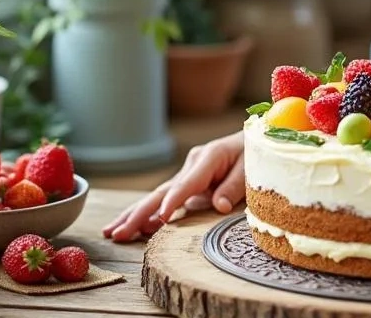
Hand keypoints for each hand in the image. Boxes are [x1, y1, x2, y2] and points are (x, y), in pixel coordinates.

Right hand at [102, 132, 245, 241]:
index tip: (160, 219)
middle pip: (162, 192)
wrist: (256, 138)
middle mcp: (193, 166)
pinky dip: (150, 213)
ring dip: (135, 215)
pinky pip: (167, 199)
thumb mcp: (252, 167)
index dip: (173, 202)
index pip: (186, 184)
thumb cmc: (255, 151)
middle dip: (138, 213)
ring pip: (158, 197)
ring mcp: (189, 174)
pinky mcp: (190, 184)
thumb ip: (235, 186)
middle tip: (117, 233)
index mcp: (208, 158)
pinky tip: (136, 228)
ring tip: (113, 232)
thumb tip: (219, 207)